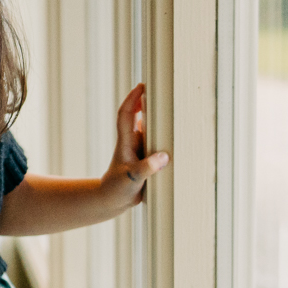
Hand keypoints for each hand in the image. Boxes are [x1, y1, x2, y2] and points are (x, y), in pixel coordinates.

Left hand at [103, 83, 169, 204]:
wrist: (112, 200)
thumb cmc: (118, 189)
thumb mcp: (132, 178)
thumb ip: (147, 168)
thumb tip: (164, 156)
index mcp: (126, 142)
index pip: (126, 114)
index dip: (133, 99)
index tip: (143, 86)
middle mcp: (132, 142)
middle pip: (137, 115)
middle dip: (146, 101)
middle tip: (162, 90)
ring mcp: (138, 149)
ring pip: (147, 128)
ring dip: (156, 118)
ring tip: (173, 109)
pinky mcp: (144, 158)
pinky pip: (154, 142)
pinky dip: (162, 136)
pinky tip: (175, 136)